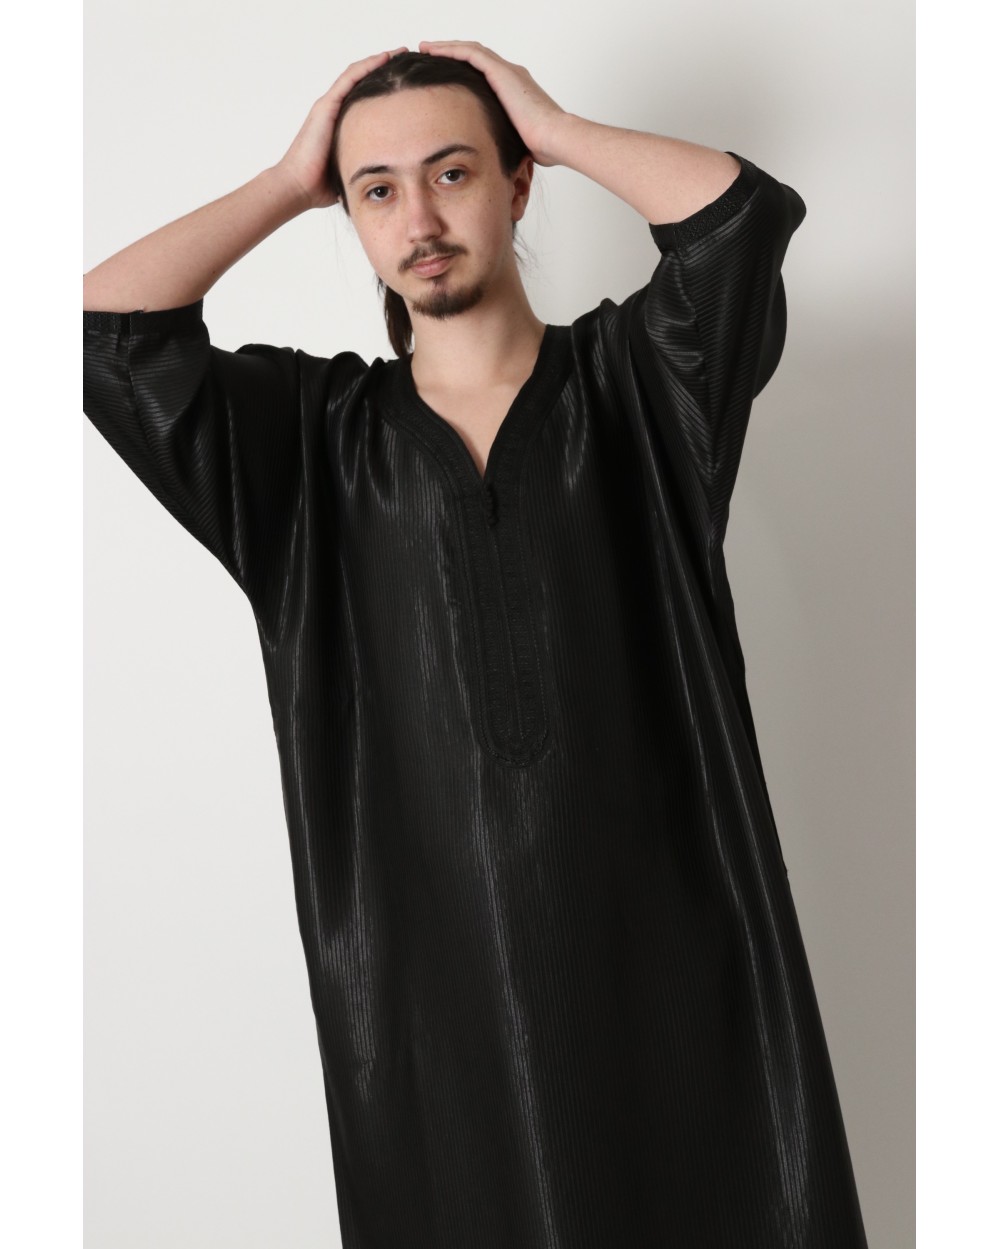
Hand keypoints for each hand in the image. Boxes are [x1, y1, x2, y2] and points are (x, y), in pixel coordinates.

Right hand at [274, 48, 407, 208]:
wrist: (298, 187)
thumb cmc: (322, 185)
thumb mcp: (352, 169)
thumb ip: (366, 164)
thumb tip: (388, 176)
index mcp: (340, 122)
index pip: (364, 95)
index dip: (383, 85)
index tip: (405, 81)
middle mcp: (333, 109)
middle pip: (361, 79)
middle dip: (384, 67)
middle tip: (406, 58)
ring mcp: (328, 105)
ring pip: (356, 73)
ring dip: (378, 60)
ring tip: (400, 52)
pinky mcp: (326, 107)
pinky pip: (349, 79)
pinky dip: (367, 67)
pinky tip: (384, 58)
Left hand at [417, 41, 567, 166]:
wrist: (555, 137)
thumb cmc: (542, 147)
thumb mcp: (515, 141)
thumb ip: (503, 138)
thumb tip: (493, 156)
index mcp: (515, 90)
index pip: (485, 74)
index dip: (464, 72)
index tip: (446, 77)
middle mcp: (511, 76)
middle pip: (476, 58)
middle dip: (453, 55)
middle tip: (431, 56)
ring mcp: (506, 72)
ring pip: (470, 51)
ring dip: (446, 48)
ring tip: (426, 49)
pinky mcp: (500, 72)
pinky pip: (469, 53)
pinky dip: (449, 50)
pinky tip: (432, 51)